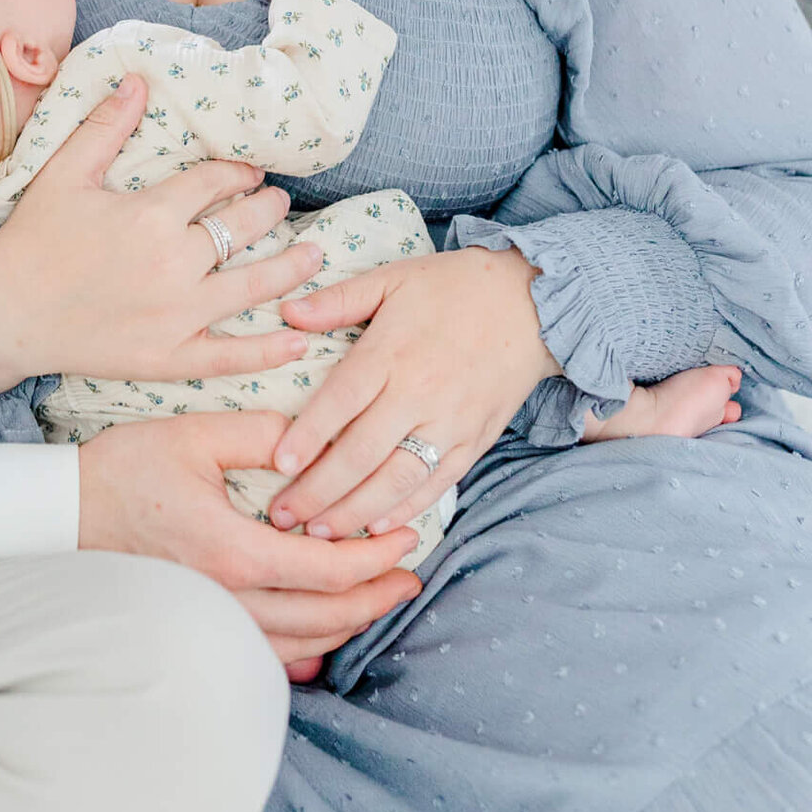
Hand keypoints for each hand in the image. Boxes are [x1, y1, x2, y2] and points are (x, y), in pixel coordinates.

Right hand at [0, 76, 325, 395]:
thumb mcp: (65, 174)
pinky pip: (231, 355)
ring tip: (314, 254)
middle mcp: (174, 262)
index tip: (250, 171)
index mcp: (151, 213)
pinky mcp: (170, 356)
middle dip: (269, 210)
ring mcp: (177, 314)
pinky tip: (300, 341)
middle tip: (279, 204)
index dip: (239, 172)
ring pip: (253, 284)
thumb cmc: (32, 240)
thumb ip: (106, 126)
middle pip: (244, 228)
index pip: (215, 183)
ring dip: (291, 266)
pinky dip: (269, 351)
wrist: (2, 315)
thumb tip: (138, 79)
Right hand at [77, 411, 421, 658]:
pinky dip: (304, 649)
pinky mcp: (197, 626)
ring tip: (376, 599)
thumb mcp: (195, 435)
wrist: (62, 515)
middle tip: (408, 577)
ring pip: (300, 644)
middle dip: (375, 599)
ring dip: (347, 625)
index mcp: (234, 551)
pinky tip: (322, 635)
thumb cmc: (124, 472)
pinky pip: (264, 654)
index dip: (376, 557)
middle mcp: (227, 598)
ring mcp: (211, 621)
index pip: (329, 569)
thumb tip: (317, 440)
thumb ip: (264, 435)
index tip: (406, 538)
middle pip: (326, 618)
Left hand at [265, 245, 559, 536]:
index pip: (342, 401)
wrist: (533, 302)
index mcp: (393, 351)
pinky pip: (438, 483)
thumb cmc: (454, 287)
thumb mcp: (393, 277)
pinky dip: (407, 508)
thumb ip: (339, 299)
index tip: (278, 464)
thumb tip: (287, 312)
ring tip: (319, 534)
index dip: (307, 436)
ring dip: (356, 511)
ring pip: (398, 479)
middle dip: (320, 490)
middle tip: (283, 517)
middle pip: (363, 452)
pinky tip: (376, 527)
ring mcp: (452, 422)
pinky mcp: (475, 441)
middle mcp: (421, 393)